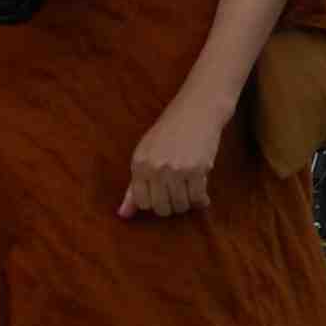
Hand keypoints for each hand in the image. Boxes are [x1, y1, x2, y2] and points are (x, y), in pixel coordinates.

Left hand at [122, 93, 227, 218]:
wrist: (197, 110)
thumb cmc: (170, 132)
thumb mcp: (146, 154)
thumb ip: (134, 186)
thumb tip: (123, 215)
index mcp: (139, 163)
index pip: (142, 202)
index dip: (154, 203)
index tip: (163, 196)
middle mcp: (155, 168)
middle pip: (161, 208)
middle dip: (171, 206)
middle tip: (178, 195)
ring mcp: (176, 169)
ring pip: (180, 205)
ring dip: (187, 204)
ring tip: (190, 192)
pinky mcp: (197, 169)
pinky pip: (197, 197)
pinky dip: (201, 200)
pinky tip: (202, 194)